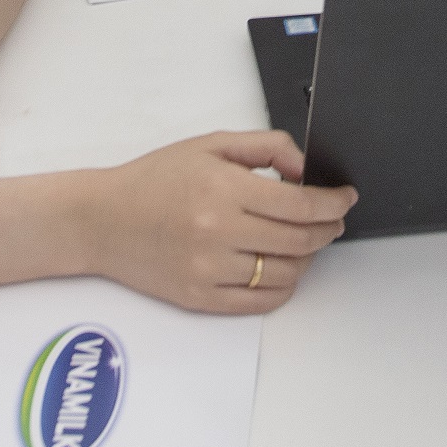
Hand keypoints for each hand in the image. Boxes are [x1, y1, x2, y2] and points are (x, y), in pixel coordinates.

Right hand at [80, 132, 356, 313]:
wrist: (101, 220)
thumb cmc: (154, 179)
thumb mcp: (211, 144)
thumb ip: (266, 148)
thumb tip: (306, 170)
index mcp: (223, 190)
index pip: (300, 205)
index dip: (332, 203)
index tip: (345, 198)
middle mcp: (217, 233)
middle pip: (299, 241)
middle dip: (328, 229)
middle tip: (334, 220)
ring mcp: (209, 270)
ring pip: (284, 274)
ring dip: (307, 258)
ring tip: (305, 242)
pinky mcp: (200, 298)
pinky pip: (260, 301)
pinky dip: (282, 286)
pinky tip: (282, 267)